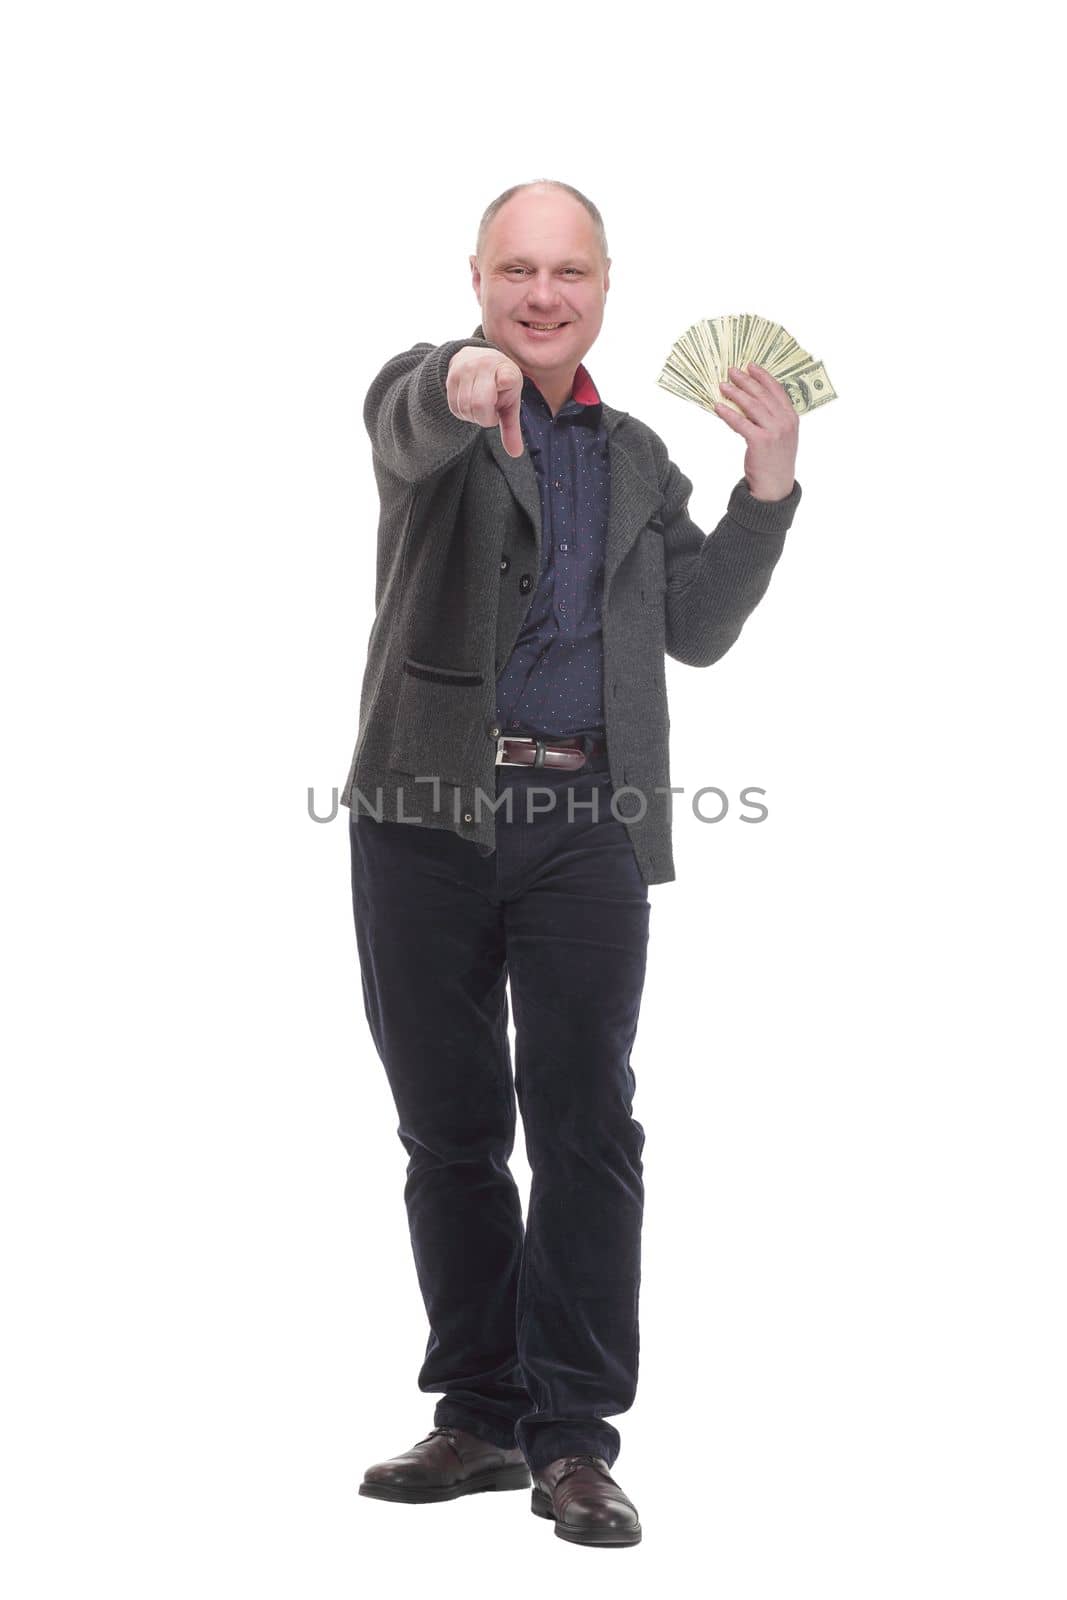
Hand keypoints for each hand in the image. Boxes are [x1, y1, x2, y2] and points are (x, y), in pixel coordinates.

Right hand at [446, 346, 524, 457]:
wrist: (474, 356)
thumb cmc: (499, 385)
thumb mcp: (510, 402)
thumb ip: (511, 427)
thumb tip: (516, 454)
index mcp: (507, 371)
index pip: (505, 378)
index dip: (504, 381)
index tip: (504, 382)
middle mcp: (486, 366)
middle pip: (479, 405)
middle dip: (484, 418)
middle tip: (490, 413)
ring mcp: (466, 369)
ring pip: (464, 408)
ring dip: (472, 416)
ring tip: (480, 406)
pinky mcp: (451, 376)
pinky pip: (454, 407)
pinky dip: (462, 413)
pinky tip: (469, 404)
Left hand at [714, 363, 798, 500]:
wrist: (775, 486)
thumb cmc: (775, 460)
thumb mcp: (780, 436)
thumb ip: (772, 417)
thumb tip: (750, 400)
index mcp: (791, 417)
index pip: (776, 390)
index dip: (762, 376)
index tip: (750, 366)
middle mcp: (785, 421)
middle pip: (762, 394)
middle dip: (745, 381)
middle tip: (731, 371)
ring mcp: (774, 431)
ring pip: (751, 405)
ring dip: (735, 393)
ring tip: (722, 386)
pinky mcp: (760, 441)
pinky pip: (741, 422)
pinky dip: (728, 413)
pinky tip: (718, 407)